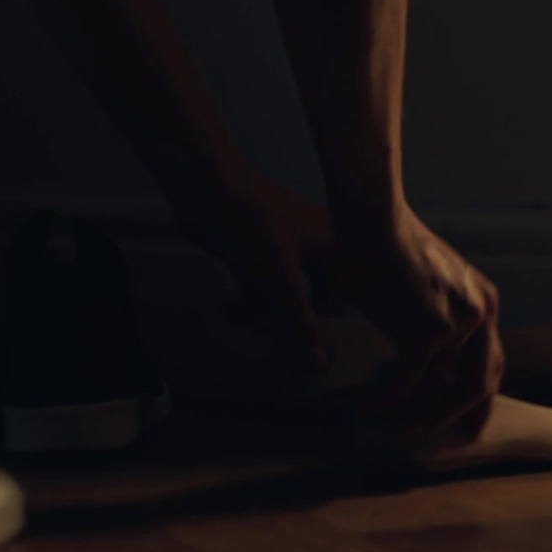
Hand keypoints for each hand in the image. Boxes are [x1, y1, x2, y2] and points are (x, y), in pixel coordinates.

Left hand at [179, 173, 340, 372]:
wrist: (204, 186)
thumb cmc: (250, 223)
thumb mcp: (280, 279)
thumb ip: (299, 324)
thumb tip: (318, 365)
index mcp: (337, 248)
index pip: (348, 300)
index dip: (329, 325)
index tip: (309, 347)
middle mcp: (317, 251)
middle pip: (315, 303)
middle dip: (291, 323)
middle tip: (273, 338)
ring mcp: (286, 254)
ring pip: (285, 300)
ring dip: (265, 315)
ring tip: (244, 318)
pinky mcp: (258, 257)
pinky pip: (262, 291)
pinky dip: (248, 302)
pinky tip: (229, 306)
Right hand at [336, 202, 502, 450]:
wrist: (374, 220)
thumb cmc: (387, 242)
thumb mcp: (428, 279)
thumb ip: (437, 311)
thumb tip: (422, 346)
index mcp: (483, 300)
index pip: (492, 360)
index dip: (483, 395)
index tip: (472, 421)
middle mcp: (480, 314)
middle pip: (481, 381)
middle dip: (466, 415)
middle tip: (453, 440)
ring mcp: (457, 324)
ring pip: (440, 385)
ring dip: (416, 409)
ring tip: (393, 422)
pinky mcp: (428, 331)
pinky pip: (409, 380)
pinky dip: (388, 398)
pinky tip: (369, 406)